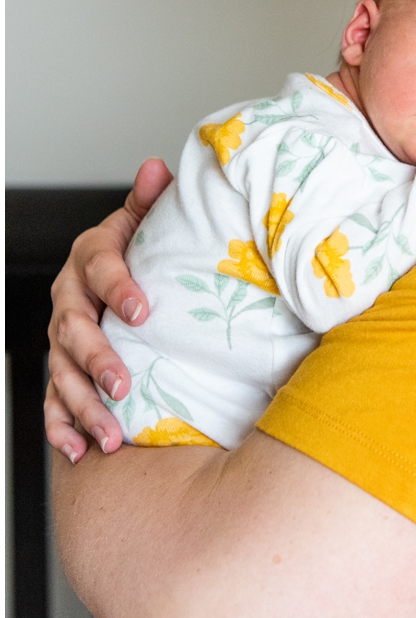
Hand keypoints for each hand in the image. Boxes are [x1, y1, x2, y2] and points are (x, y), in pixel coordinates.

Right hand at [44, 158, 171, 460]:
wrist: (126, 277)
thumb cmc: (145, 250)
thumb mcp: (149, 222)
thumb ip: (151, 200)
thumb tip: (159, 166)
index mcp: (90, 258)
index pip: (98, 269)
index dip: (118, 287)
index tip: (144, 311)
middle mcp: (68, 299)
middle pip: (73, 330)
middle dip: (96, 359)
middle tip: (123, 383)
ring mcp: (61, 339)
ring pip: (62, 373)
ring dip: (83, 406)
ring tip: (112, 432)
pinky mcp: (63, 371)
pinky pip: (54, 404)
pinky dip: (63, 429)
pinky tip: (80, 451)